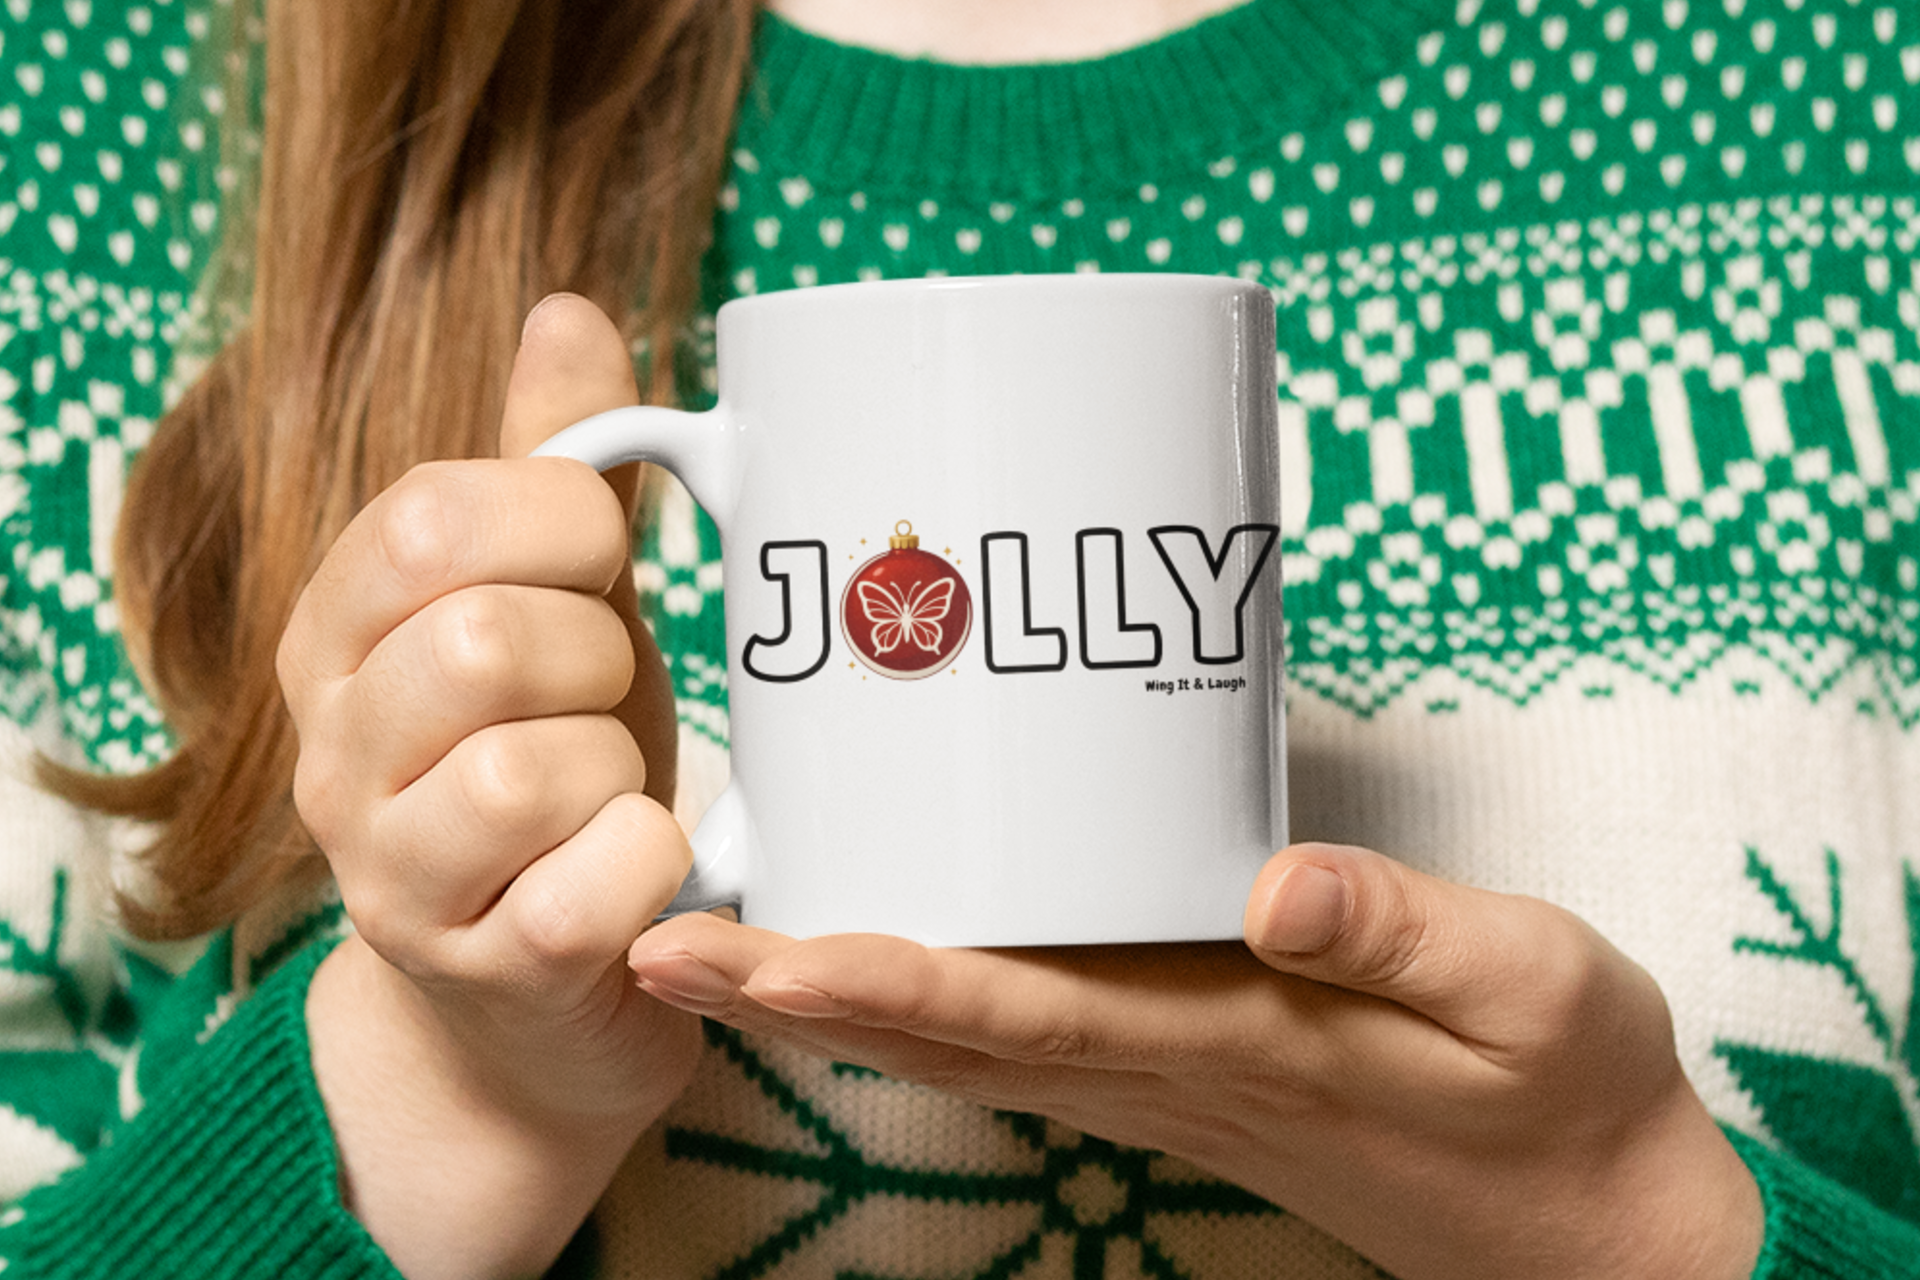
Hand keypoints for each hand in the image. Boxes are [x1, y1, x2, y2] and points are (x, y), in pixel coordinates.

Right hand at [278, 294, 698, 1278]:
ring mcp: (392, 877)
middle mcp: (333, 754)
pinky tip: (643, 867)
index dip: (558, 520)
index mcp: (339, 634)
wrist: (538, 989)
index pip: (425, 519)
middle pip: (479, 639)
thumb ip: (553, 467)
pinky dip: (653, 859)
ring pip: (531, 767)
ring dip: (621, 765)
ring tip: (615, 789)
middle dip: (595, 655)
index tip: (601, 562)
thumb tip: (568, 310)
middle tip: (608, 696)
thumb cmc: (556, 766)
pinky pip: (595, 881)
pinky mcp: (484, 972)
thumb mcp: (555, 601)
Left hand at [626, 842, 1763, 1279]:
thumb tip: (1272, 882)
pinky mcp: (1174, 1057)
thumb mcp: (1529, 988)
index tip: (768, 955)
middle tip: (659, 942)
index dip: (890, 984)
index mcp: (1237, 1038)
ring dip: (830, 997)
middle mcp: (1164, 1064)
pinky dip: (912, 996)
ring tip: (711, 941)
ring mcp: (1157, 1072)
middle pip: (950, 1032)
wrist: (1571, 1208)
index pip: (1030, 1015)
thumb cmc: (1552, 1086)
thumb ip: (1403, 933)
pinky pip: (1013, 1031)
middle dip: (800, 993)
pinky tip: (859, 950)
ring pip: (963, 1040)